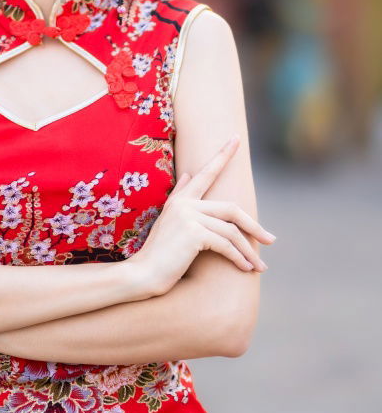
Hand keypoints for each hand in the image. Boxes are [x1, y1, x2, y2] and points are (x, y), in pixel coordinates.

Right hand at [129, 134, 276, 295]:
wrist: (143, 274)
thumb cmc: (158, 251)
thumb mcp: (168, 220)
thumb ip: (179, 195)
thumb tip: (188, 173)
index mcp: (181, 199)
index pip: (207, 172)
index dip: (223, 155)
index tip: (236, 138)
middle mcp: (185, 203)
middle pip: (232, 209)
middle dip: (254, 226)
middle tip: (271, 240)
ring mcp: (189, 217)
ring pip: (232, 231)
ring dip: (248, 251)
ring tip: (258, 266)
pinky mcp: (194, 233)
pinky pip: (226, 244)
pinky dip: (239, 258)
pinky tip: (245, 268)